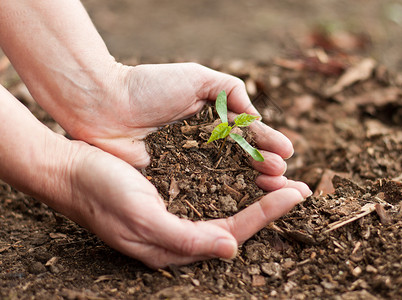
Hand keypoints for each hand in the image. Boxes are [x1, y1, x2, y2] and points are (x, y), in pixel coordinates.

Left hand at [59, 62, 295, 190]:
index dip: (268, 144)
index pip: (248, 136)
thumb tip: (256, 115)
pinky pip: (202, 193)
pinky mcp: (172, 184)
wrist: (104, 104)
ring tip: (276, 189)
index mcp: (212, 122)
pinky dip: (224, 198)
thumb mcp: (196, 77)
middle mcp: (204, 147)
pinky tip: (244, 202)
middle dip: (268, 170)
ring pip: (228, 180)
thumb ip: (231, 90)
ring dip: (254, 186)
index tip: (288, 152)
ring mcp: (189, 167)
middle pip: (243, 162)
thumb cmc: (148, 87)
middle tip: (287, 179)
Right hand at [68, 141, 311, 267]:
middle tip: (300, 187)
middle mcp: (180, 230)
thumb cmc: (100, 192)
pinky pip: (208, 186)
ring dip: (254, 188)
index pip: (233, 230)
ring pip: (226, 202)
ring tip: (279, 174)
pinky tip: (244, 165)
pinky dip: (231, 176)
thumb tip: (231, 248)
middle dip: (269, 204)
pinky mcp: (169, 191)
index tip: (296, 194)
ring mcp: (175, 210)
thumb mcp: (142, 218)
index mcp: (174, 244)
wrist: (69, 168)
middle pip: (236, 219)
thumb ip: (187, 238)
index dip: (267, 213)